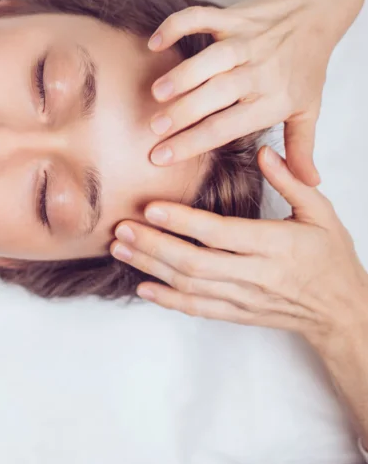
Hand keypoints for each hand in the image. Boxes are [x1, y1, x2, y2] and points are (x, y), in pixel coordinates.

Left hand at [111, 146, 367, 354]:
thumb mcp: (321, 213)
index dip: (184, 222)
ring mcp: (245, 298)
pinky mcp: (238, 313)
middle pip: (195, 262)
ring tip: (120, 248)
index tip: (151, 207)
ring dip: (151, 268)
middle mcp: (257, 275)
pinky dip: (168, 300)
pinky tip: (142, 286)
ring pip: (190, 286)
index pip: (221, 233)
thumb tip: (264, 151)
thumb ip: (291, 181)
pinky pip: (198, 309)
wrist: (342, 311)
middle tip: (121, 227)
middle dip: (154, 245)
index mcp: (276, 245)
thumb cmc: (331, 258)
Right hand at [146, 0, 335, 184]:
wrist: (315, 13)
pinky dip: (176, 26)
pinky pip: (202, 18)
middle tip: (154, 128)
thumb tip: (309, 184)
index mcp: (273, 100)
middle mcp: (259, 71)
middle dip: (182, 112)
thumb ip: (301, 148)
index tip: (160, 157)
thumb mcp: (308, 110)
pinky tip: (156, 43)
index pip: (227, 128)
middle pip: (216, 95)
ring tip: (156, 93)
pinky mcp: (234, 16)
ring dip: (181, 75)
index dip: (192, 143)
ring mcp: (246, 42)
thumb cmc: (305, 67)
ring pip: (210, 58)